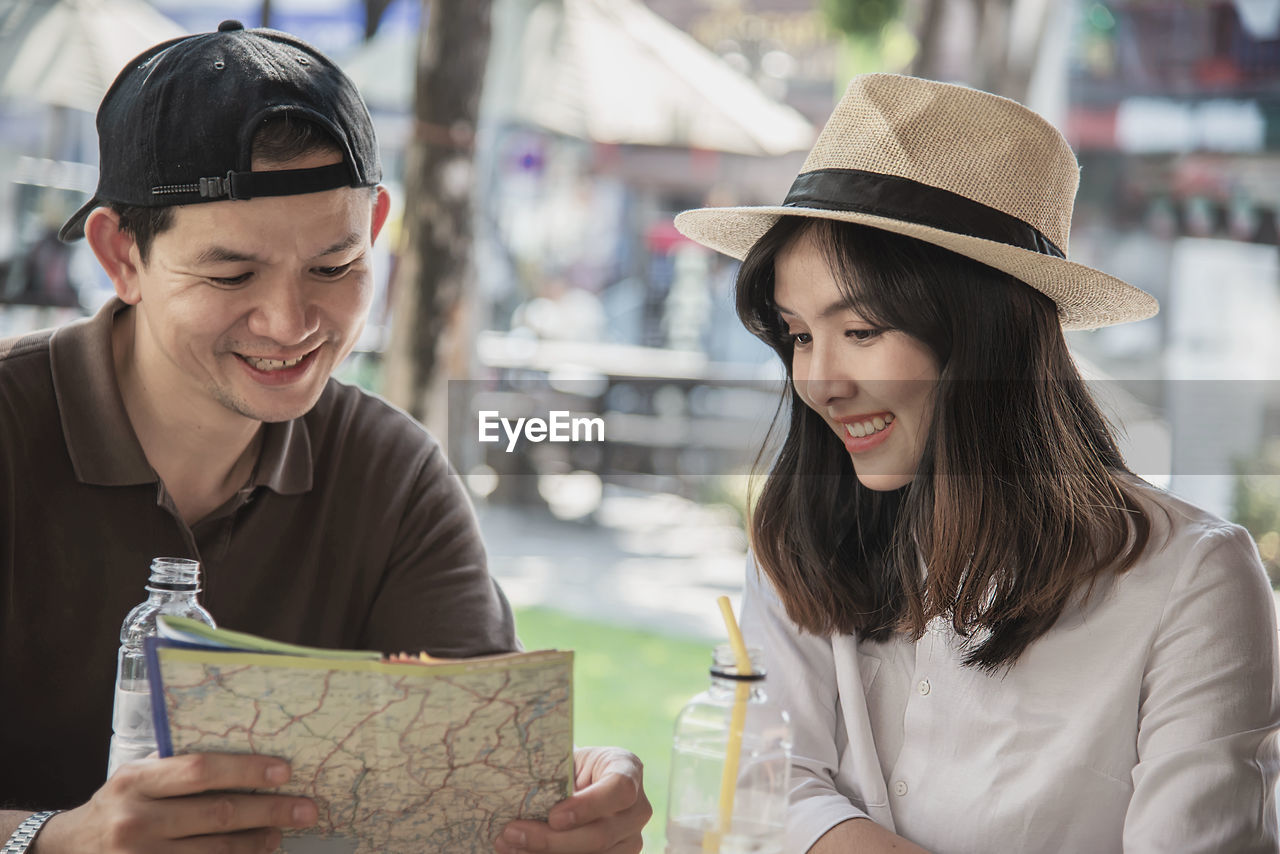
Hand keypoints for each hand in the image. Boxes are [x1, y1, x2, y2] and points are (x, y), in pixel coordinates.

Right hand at [34, 753, 316, 852]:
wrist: (71, 848)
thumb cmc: (120, 803)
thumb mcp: (139, 776)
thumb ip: (180, 771)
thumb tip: (251, 763)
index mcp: (136, 781)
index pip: (201, 770)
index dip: (246, 770)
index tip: (284, 772)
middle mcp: (136, 820)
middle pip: (218, 814)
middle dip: (269, 811)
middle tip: (306, 809)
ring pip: (216, 852)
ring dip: (257, 843)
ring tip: (281, 833)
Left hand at [495, 746, 651, 853]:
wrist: (580, 783)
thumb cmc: (569, 766)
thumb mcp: (566, 759)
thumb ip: (554, 770)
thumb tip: (516, 777)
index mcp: (629, 770)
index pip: (620, 790)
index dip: (588, 806)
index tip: (553, 816)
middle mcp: (637, 808)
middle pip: (601, 834)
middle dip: (552, 840)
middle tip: (513, 833)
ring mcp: (631, 839)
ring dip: (545, 853)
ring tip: (509, 845)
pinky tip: (522, 853)